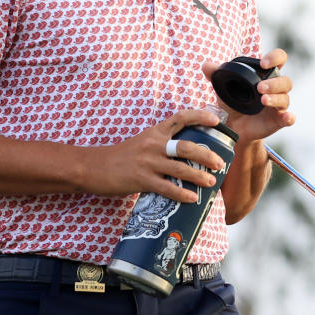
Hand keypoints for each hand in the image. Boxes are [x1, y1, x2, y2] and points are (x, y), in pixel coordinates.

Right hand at [86, 109, 225, 203]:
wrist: (93, 166)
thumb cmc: (122, 156)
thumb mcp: (143, 142)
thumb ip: (162, 144)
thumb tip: (187, 155)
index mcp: (155, 132)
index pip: (181, 118)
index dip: (200, 116)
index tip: (216, 120)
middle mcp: (154, 144)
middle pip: (187, 147)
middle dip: (207, 155)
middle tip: (220, 163)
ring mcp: (148, 162)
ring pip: (180, 168)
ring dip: (199, 176)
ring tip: (211, 182)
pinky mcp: (142, 180)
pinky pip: (167, 187)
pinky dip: (181, 194)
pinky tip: (192, 198)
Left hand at [203, 48, 294, 142]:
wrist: (232, 127)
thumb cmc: (232, 103)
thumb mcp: (223, 89)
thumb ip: (216, 76)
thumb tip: (206, 66)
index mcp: (265, 75)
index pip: (279, 59)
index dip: (275, 57)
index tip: (263, 63)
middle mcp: (276, 89)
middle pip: (285, 81)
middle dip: (274, 83)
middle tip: (259, 87)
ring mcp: (278, 105)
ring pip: (285, 98)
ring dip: (276, 98)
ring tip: (263, 100)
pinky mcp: (277, 121)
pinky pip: (289, 118)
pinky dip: (289, 117)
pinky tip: (286, 117)